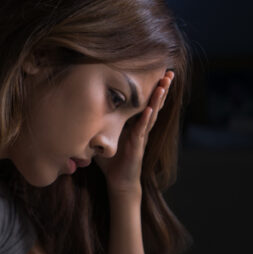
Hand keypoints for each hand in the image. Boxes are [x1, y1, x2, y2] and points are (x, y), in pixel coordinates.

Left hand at [96, 70, 173, 197]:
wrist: (119, 181)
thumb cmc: (112, 161)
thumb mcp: (103, 138)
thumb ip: (98, 125)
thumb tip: (82, 111)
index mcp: (134, 124)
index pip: (144, 102)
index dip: (151, 89)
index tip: (158, 73)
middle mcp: (141, 128)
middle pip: (154, 104)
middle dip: (162, 88)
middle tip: (170, 72)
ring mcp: (141, 136)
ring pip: (152, 113)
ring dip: (158, 98)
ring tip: (165, 84)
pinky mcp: (138, 145)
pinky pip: (142, 129)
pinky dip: (146, 118)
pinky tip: (151, 108)